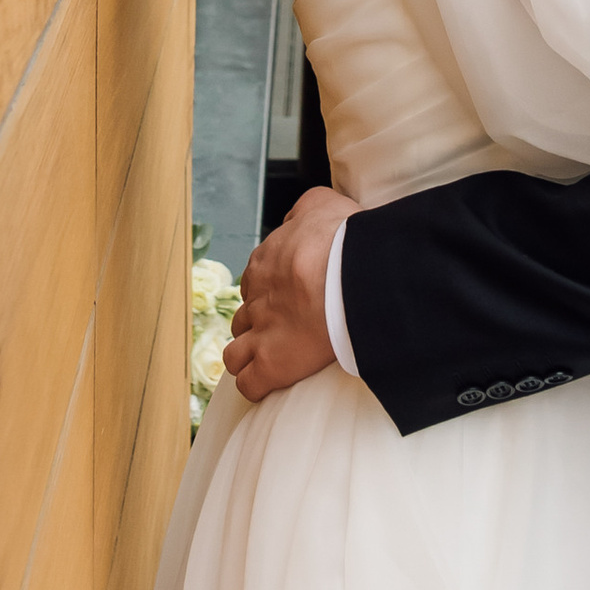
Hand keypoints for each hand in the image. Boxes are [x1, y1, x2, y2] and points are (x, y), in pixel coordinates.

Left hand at [226, 184, 351, 399]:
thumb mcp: (321, 204)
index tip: (292, 299)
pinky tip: (270, 384)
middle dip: (258, 326)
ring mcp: (261, 333)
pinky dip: (256, 385)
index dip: (271, 294)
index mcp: (265, 263)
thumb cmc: (344, 238)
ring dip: (249, 356)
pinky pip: (249, 383)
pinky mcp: (272, 365)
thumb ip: (302, 212)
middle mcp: (256, 298)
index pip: (255, 283)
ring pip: (235, 352)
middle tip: (286, 331)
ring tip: (271, 361)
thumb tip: (295, 222)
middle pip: (244, 317)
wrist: (353, 273)